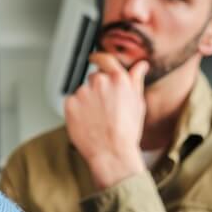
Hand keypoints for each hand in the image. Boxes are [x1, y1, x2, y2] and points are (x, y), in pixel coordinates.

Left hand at [64, 52, 148, 189]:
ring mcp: (83, 92)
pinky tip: (87, 122)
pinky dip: (76, 110)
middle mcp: (99, 81)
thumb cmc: (126, 132)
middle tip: (104, 108)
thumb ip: (136, 80)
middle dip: (97, 89)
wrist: (111, 153)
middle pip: (94, 77)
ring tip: (97, 119)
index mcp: (118, 79)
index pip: (105, 59)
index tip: (94, 58)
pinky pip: (72, 102)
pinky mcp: (70, 103)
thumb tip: (142, 65)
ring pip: (83, 91)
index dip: (99, 58)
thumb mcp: (138, 103)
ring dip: (87, 100)